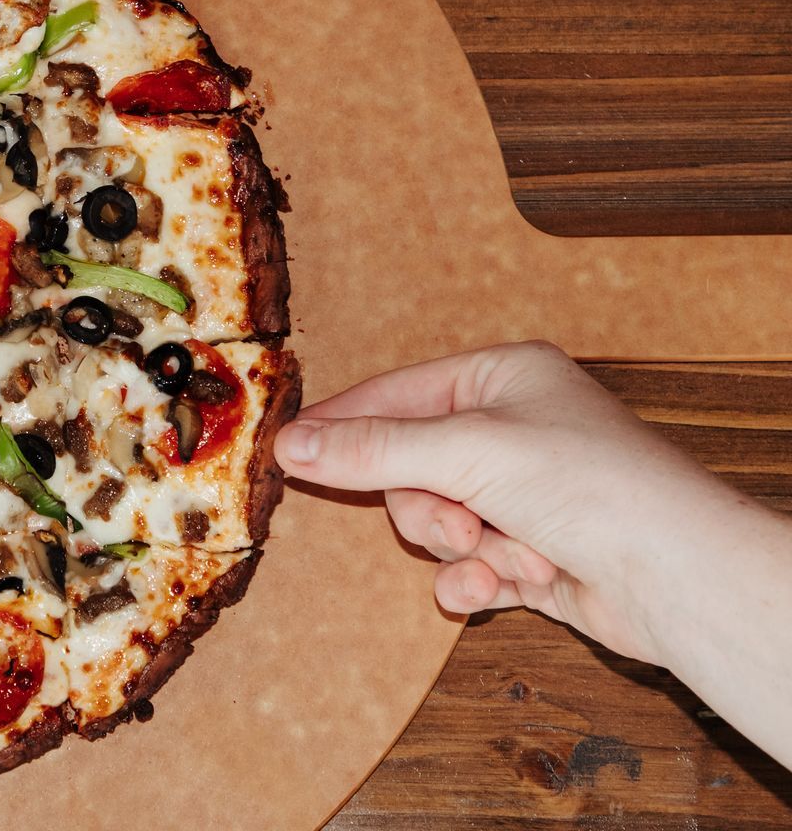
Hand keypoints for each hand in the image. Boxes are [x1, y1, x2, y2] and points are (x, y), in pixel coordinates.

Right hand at [272, 341, 752, 663]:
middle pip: (410, 468)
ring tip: (502, 555)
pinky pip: (468, 565)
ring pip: (436, 522)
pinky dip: (478, 580)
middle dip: (429, 508)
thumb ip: (374, 449)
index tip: (288, 453)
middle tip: (457, 525)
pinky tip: (498, 588)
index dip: (344, 425)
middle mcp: (513, 430)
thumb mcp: (466, 452)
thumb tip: (293, 445)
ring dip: (462, 547)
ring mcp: (523, 495)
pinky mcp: (532, 554)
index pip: (395, 394)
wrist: (678, 577)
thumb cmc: (594, 486)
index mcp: (502, 378)